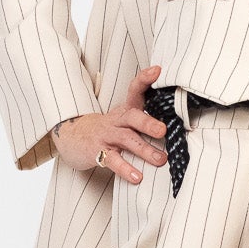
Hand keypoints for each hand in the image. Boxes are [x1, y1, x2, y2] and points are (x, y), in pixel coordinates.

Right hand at [51, 65, 168, 180]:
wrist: (71, 137)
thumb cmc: (107, 129)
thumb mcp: (123, 119)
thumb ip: (145, 119)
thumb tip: (177, 124)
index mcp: (125, 110)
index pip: (134, 90)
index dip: (144, 79)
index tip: (157, 71)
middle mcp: (116, 121)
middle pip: (132, 117)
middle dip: (148, 123)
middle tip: (163, 130)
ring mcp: (107, 136)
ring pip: (126, 140)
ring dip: (144, 150)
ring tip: (160, 160)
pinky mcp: (98, 152)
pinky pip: (113, 160)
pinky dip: (125, 169)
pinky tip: (137, 177)